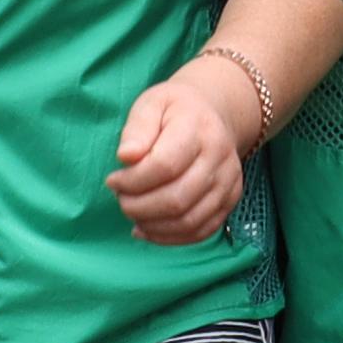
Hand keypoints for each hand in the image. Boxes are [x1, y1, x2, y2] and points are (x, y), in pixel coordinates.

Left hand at [108, 54, 260, 246]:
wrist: (213, 113)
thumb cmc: (175, 110)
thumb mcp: (151, 103)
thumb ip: (137, 129)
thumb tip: (126, 156)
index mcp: (199, 129)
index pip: (165, 165)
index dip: (133, 181)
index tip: (113, 180)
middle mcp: (220, 158)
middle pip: (177, 198)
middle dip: (140, 207)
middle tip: (121, 200)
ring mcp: (229, 182)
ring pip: (190, 220)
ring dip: (153, 225)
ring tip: (133, 214)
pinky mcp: (230, 200)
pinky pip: (202, 231)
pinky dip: (171, 238)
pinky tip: (148, 229)